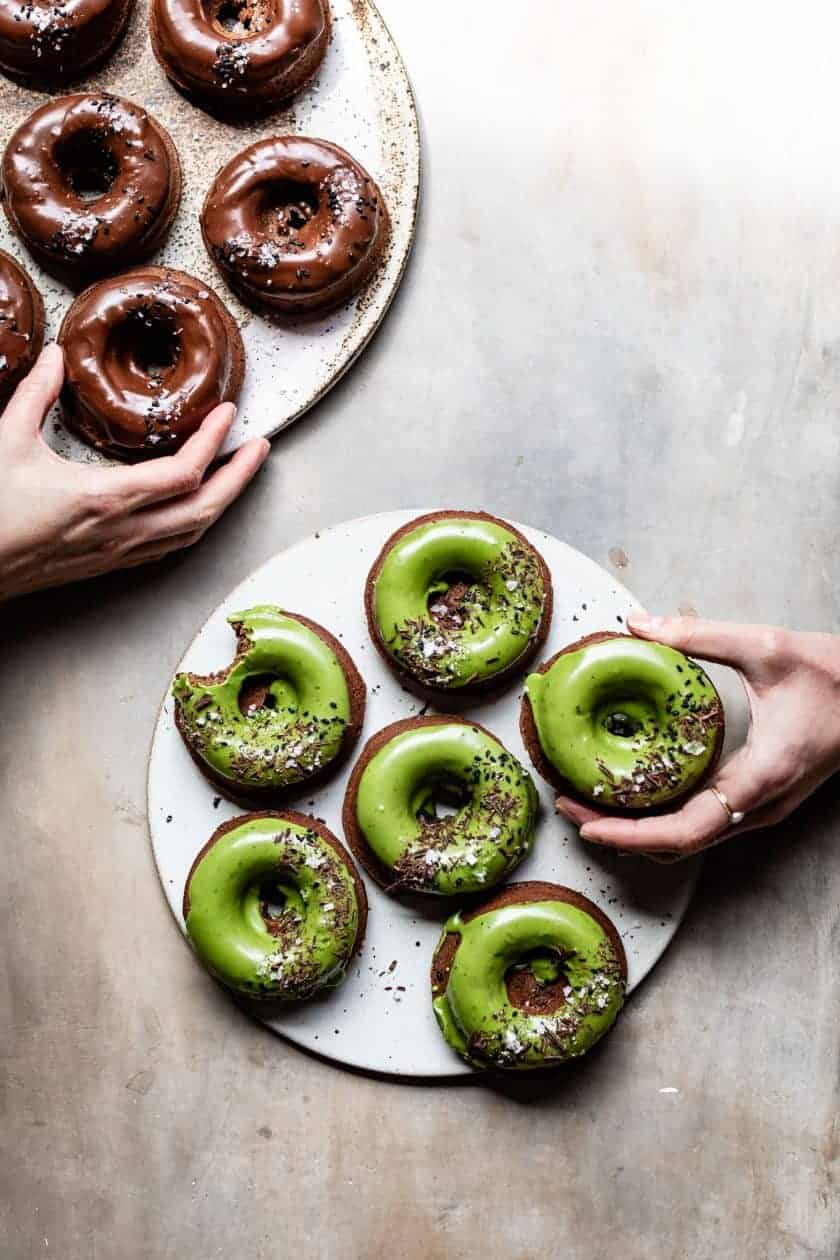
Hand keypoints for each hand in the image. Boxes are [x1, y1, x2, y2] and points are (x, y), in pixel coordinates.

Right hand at [0, 344, 269, 601]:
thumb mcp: (6, 441)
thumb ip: (35, 394)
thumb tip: (53, 354)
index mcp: (106, 498)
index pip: (184, 473)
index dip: (214, 443)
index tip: (229, 414)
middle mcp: (123, 531)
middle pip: (205, 509)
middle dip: (240, 477)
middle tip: (260, 448)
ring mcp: (119, 553)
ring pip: (192, 533)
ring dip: (223, 502)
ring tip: (238, 474)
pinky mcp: (109, 565)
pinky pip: (169, 547)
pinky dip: (194, 523)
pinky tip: (195, 508)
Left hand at [555, 612, 839, 857]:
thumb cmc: (836, 675)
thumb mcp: (766, 646)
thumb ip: (698, 635)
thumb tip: (637, 622)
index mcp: (762, 776)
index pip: (687, 829)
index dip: (631, 834)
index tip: (587, 825)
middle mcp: (761, 805)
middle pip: (680, 843)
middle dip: (620, 833)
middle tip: (569, 807)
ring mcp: (764, 808)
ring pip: (693, 839)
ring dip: (640, 829)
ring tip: (591, 803)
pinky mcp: (763, 799)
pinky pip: (706, 823)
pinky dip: (664, 818)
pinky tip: (635, 794)